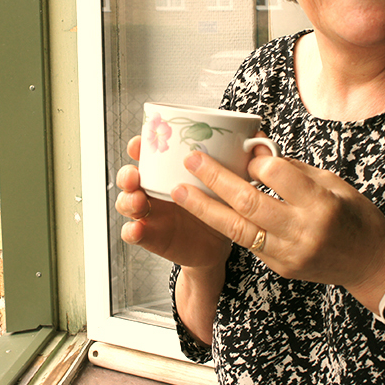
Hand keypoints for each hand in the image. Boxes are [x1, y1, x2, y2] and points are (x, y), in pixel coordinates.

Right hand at [115, 136, 232, 270]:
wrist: (217, 245)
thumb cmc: (219, 207)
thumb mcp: (227, 183)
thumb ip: (235, 160)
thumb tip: (258, 140)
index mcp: (168, 171)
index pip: (147, 153)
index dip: (139, 146)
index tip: (141, 141)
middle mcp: (154, 189)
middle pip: (130, 177)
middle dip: (127, 174)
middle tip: (135, 175)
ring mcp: (150, 213)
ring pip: (127, 203)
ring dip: (127, 200)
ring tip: (138, 201)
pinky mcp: (151, 236)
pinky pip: (135, 233)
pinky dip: (132, 231)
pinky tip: (137, 229)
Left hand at [171, 151, 384, 302]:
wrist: (370, 264)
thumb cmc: (355, 217)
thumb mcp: (333, 184)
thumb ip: (294, 169)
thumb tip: (258, 148)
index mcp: (321, 203)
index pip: (278, 175)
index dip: (258, 160)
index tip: (248, 151)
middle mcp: (302, 230)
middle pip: (248, 201)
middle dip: (215, 178)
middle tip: (191, 159)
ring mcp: (288, 253)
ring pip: (236, 228)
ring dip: (204, 207)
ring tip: (179, 190)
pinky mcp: (279, 266)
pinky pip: (246, 241)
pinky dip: (225, 223)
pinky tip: (206, 209)